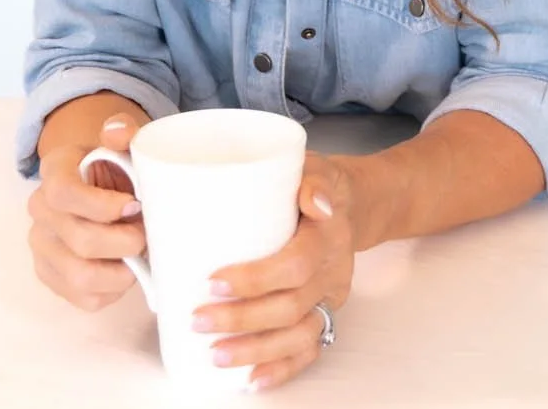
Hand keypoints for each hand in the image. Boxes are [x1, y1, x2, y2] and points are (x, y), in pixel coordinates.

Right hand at [26, 104, 151, 310]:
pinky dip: (113, 290)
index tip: (135, 204)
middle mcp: (40, 211)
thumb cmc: (115, 168)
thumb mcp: (122, 144)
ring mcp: (42, 247)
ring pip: (81, 277)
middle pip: (81, 241)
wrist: (100, 188)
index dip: (104, 206)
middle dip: (124, 242)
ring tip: (138, 255)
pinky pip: (84, 298)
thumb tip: (117, 132)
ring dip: (120, 271)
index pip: (65, 194)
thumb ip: (123, 131)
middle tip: (145, 234)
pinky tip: (124, 270)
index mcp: (54, 172)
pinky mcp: (51, 277)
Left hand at [192, 153, 358, 391]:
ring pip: (298, 335)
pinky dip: (282, 368)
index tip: (213, 281)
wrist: (348, 203)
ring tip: (215, 354)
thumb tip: (315, 201)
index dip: (256, 279)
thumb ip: (310, 179)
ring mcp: (329, 298)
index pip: (295, 265)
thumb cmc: (314, 183)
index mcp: (328, 236)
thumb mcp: (313, 167)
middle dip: (242, 320)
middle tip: (199, 319)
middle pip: (290, 307)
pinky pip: (309, 349)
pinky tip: (252, 379)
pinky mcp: (325, 314)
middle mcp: (332, 272)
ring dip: (255, 350)